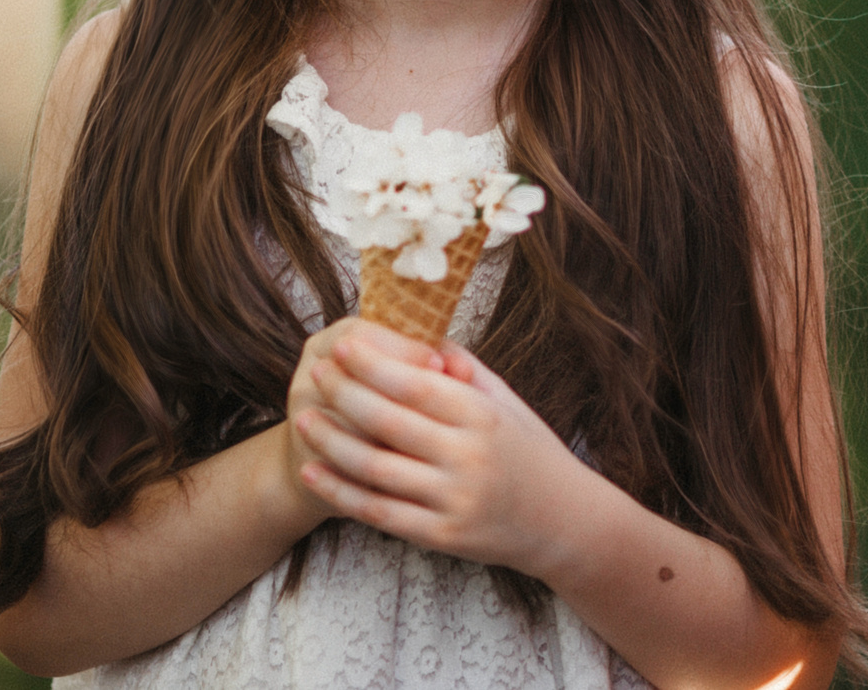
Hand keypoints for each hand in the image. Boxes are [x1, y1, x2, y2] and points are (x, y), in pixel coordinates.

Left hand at [289, 330, 588, 580]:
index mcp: (483, 415)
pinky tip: (313, 470)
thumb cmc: (530, 450)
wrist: (565, 521)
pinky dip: (340, 491)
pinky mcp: (442, 536)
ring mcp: (454, 500)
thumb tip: (416, 332)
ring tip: (302, 419)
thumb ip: (462, 367)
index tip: (341, 346)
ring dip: (330, 441)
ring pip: (374, 468)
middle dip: (342, 394)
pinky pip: (378, 512)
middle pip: (387, 422)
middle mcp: (468, 457)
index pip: (415, 384)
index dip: (372, 364)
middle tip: (313, 373)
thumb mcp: (506, 400)